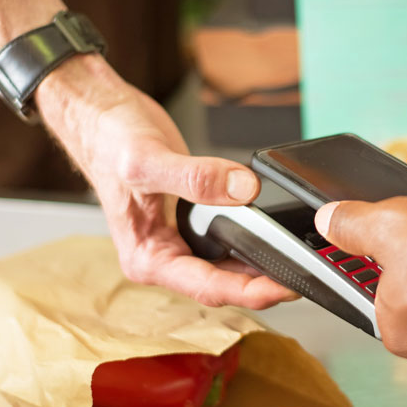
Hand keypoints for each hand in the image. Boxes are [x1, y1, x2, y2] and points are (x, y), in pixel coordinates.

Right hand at [37, 55, 295, 308]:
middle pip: (223, 284)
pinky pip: (226, 241)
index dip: (252, 292)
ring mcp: (176, 241)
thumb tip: (242, 189)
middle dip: (264, 284)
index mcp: (147, 258)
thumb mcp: (148, 159)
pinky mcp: (189, 223)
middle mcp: (162, 257)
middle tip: (307, 274)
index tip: (287, 287)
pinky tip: (274, 235)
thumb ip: (194, 177)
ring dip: (261, 266)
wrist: (99, 115)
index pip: (208, 288)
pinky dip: (251, 240)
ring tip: (300, 260)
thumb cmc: (108, 140)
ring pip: (227, 266)